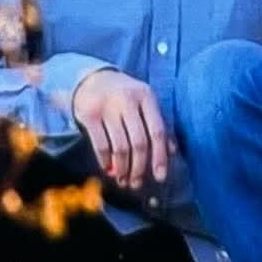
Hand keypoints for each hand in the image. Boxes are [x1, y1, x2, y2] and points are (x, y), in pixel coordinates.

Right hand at [72, 68, 168, 188]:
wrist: (93, 78)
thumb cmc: (126, 95)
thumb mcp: (145, 103)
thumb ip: (158, 124)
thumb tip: (173, 152)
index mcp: (147, 97)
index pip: (157, 131)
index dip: (160, 156)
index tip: (159, 176)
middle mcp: (128, 100)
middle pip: (139, 142)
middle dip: (139, 167)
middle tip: (137, 183)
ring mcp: (107, 107)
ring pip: (120, 146)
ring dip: (123, 168)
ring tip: (123, 181)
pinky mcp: (89, 114)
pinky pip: (101, 144)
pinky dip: (106, 161)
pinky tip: (109, 169)